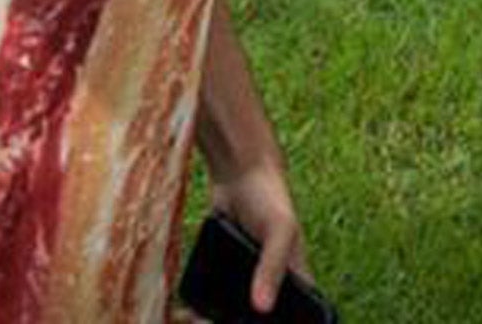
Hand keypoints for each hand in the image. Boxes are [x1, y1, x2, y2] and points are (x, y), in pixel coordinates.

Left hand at [208, 154, 310, 313]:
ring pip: (231, 318)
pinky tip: (186, 314)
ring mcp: (246, 283)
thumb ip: (273, 267)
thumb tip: (263, 308)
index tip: (256, 322)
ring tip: (195, 321)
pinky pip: (212, 304)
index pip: (295, 318)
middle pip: (255, 321)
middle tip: (209, 323)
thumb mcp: (279, 229)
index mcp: (295, 279)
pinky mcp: (222, 277)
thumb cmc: (270, 197)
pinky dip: (199, 312)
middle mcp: (271, 285)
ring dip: (212, 322)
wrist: (239, 173)